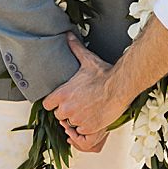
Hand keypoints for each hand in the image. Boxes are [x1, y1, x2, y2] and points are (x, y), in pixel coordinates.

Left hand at [42, 35, 117, 151]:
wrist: (120, 86)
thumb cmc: (104, 74)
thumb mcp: (87, 60)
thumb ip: (75, 48)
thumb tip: (68, 35)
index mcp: (62, 94)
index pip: (47, 105)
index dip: (54, 103)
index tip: (60, 101)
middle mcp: (67, 108)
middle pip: (59, 116)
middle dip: (67, 112)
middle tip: (78, 104)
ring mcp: (77, 119)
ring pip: (71, 124)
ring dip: (77, 120)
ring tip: (87, 110)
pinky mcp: (88, 128)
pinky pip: (82, 132)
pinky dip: (87, 127)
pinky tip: (94, 117)